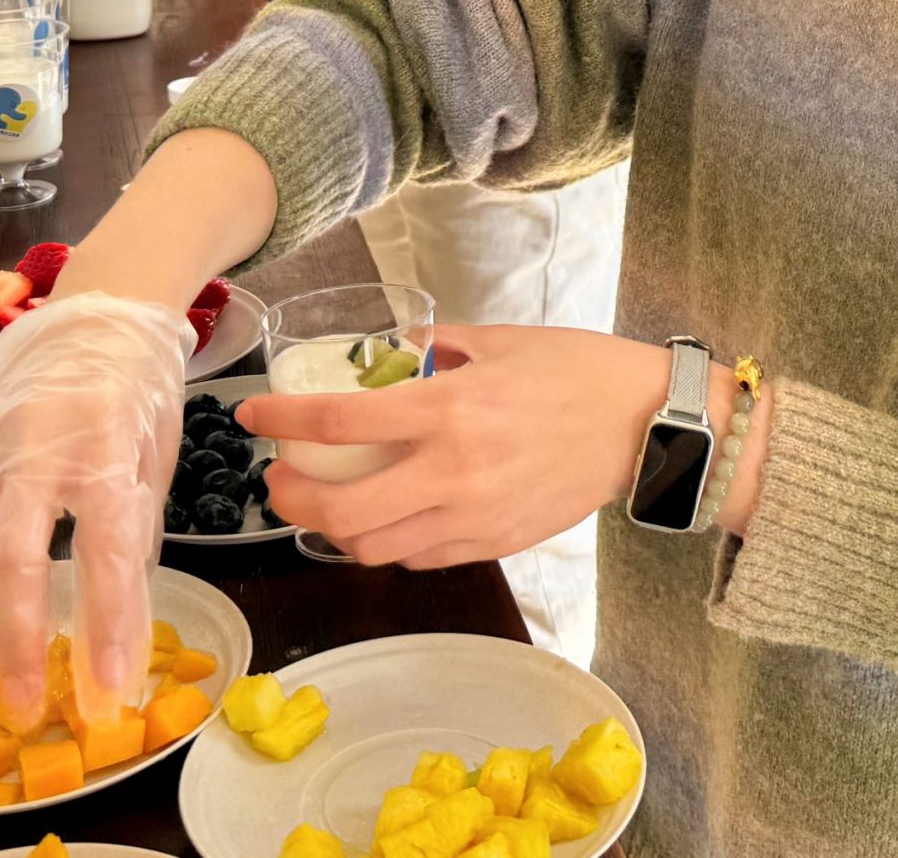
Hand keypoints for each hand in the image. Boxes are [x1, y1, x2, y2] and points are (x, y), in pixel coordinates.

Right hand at [0, 294, 194, 732]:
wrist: (93, 317)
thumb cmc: (139, 393)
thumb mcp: (156, 462)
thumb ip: (135, 539)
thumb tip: (125, 632)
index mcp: (103, 446)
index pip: (102, 553)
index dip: (106, 628)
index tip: (110, 692)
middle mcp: (38, 449)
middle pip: (13, 563)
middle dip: (20, 646)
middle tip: (31, 710)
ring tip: (4, 681)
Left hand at [234, 326, 671, 568]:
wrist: (644, 426)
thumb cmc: (576, 372)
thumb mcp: (501, 339)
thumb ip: (439, 342)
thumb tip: (393, 345)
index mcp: (450, 407)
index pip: (341, 424)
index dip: (282, 422)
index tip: (253, 418)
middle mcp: (454, 470)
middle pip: (343, 512)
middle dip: (293, 501)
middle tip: (280, 479)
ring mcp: (474, 516)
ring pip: (375, 549)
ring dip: (334, 532)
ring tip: (323, 505)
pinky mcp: (494, 543)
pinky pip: (419, 558)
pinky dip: (386, 545)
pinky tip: (382, 521)